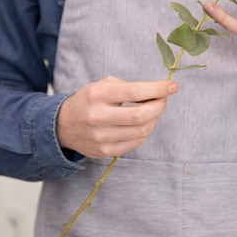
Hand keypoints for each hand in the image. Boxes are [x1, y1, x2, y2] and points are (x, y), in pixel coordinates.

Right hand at [56, 76, 178, 157]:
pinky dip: (143, 132)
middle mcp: (98, 117)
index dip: (158, 90)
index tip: (173, 86)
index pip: (135, 92)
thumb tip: (159, 93)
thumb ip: (129, 87)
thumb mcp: (103, 85)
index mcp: (98, 95)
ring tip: (151, 111)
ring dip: (153, 119)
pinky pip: (135, 143)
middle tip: (163, 99)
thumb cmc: (90, 100)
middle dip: (159, 106)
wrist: (63, 125)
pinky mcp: (104, 151)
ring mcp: (100, 137)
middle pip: (141, 116)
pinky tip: (139, 125)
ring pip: (141, 131)